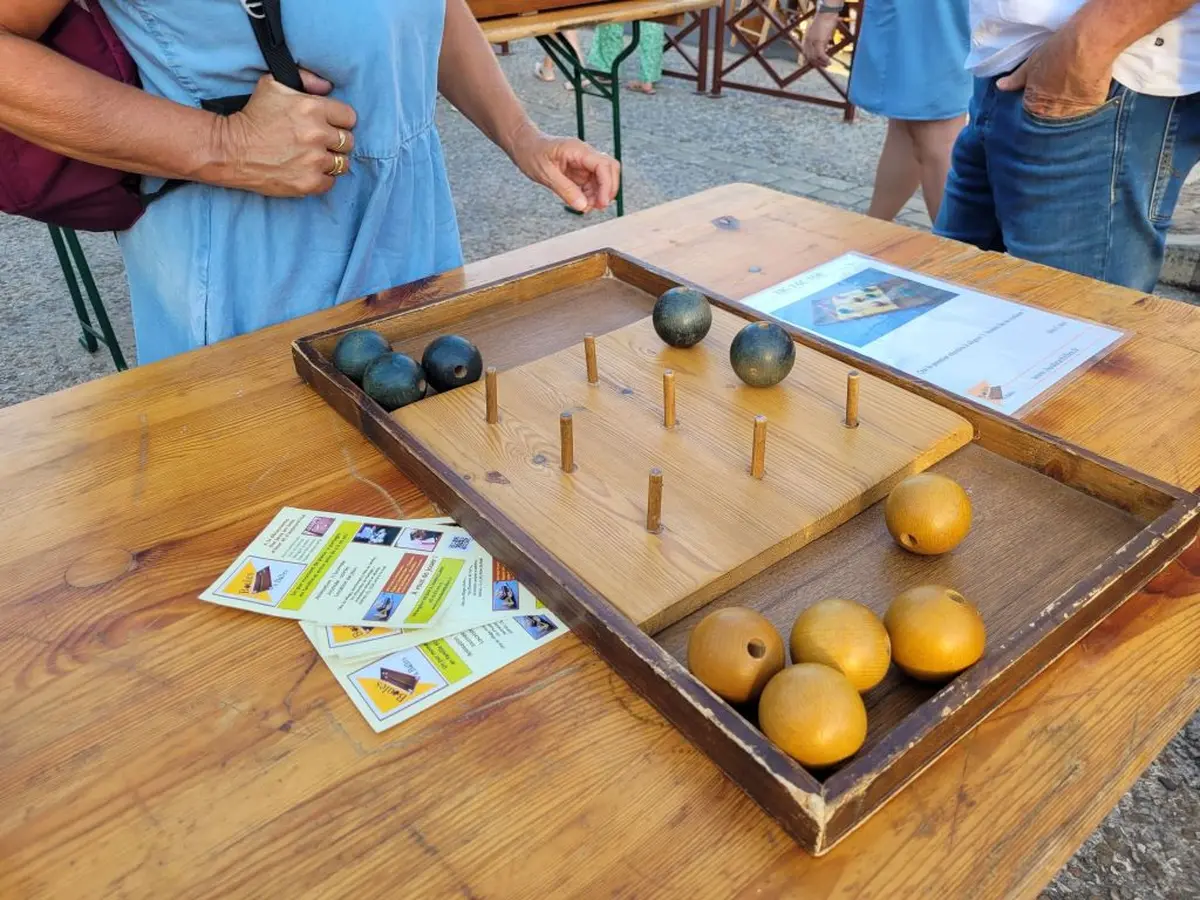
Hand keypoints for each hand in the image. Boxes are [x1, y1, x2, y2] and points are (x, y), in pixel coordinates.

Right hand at [215, 70, 357, 195]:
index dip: (339, 121)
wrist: (231, 150)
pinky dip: (323, 178)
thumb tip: (327, 86)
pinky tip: (309, 171)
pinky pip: (331, 182)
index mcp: (313, 108)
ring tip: (315, 157)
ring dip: (331, 160)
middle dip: (336, 141)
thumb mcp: (273, 85)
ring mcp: (314, 161)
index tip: (328, 124)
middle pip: (348, 141)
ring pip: (343, 163)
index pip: (349, 117)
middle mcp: (317, 135)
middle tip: (320, 142)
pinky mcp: (309, 182)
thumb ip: (305, 79)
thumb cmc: (252, 116)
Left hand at [509, 125, 619, 212]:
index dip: (607, 185)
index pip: (603, 165)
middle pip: (610, 169)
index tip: (602, 203)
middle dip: (608, 189)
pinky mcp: (580, 171)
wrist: (523, 145)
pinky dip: (591, 196)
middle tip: (597, 206)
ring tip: (585, 207)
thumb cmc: (531, 153)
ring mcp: (584, 163)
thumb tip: (583, 206)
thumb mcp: (545, 174)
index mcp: (578, 150)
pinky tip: (581, 203)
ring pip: (603, 179)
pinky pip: (593, 184)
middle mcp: (585, 155)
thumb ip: (565, 189)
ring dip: (599, 195)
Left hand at [801, 12, 838, 68]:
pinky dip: (825, 60)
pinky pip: (820, 55)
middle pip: (809, 57)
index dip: (810, 60)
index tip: (816, 64)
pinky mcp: (819, 41)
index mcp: (805, 39)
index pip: (805, 53)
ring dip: (821, 63)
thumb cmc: (825, 20)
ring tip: (827, 64)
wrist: (826, 13)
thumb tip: (824, 47)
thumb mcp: (819, 32)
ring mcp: (812, 42)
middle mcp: (807, 41)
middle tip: (824, 65)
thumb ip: (819, 39)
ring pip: (814, 58)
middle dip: (816, 64)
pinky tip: (829, 61)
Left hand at [996, 25, 1112, 118]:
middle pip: (1047, 118)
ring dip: (1066, 110)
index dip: (1034, 103)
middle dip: (1049, 110)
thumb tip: (1000, 86)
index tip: (1041, 95)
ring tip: (1071, 94)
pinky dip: (1084, 106)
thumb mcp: (1033, 62)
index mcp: (1033, 104)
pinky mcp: (1091, 108)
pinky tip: (1084, 93)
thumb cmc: (1058, 50)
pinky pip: (1085, 112)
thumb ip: (1016, 79)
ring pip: (1066, 118)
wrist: (1090, 43)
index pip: (1028, 113)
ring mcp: (1072, 113)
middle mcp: (1051, 114)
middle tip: (1057, 93)